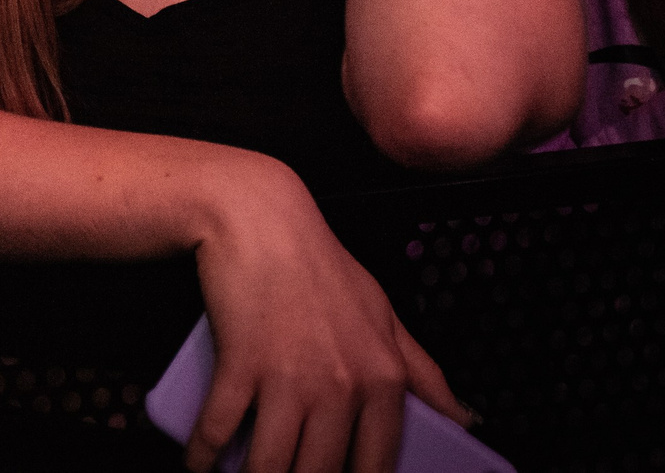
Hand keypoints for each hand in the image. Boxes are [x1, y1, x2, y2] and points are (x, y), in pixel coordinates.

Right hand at [189, 159, 465, 472]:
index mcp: (382, 379)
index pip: (376, 466)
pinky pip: (217, 430)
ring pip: (271, 465)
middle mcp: (340, 387)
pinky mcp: (239, 365)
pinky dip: (201, 455)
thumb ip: (425, 371)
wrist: (259, 217)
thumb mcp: (385, 313)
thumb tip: (466, 418)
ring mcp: (288, 379)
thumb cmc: (320, 263)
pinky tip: (198, 464)